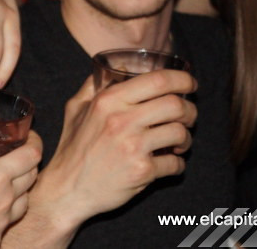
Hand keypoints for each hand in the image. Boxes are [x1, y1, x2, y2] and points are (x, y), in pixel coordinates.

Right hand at [0, 132, 41, 248]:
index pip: (31, 155)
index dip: (34, 142)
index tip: (30, 137)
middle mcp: (4, 201)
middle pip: (32, 177)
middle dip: (29, 165)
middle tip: (19, 158)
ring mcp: (0, 225)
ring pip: (24, 203)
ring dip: (20, 191)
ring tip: (7, 185)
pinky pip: (5, 225)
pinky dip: (2, 215)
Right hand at [26, 70, 196, 239]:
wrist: (66, 190)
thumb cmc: (72, 148)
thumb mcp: (75, 108)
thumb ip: (96, 84)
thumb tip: (121, 65)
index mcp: (109, 100)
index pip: (158, 80)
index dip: (182, 79)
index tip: (190, 84)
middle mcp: (122, 120)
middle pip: (176, 105)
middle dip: (190, 110)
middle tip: (189, 116)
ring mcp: (133, 147)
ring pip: (180, 133)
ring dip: (186, 138)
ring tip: (179, 142)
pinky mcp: (141, 171)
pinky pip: (174, 164)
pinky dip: (178, 164)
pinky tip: (170, 163)